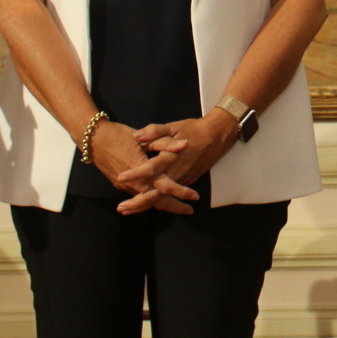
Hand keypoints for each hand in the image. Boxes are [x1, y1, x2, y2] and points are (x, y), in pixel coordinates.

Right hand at [85, 119, 189, 214]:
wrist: (94, 139)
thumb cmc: (119, 135)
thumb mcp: (143, 136)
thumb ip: (164, 143)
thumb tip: (184, 144)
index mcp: (143, 171)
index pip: (166, 186)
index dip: (181, 192)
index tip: (195, 197)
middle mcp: (135, 183)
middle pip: (157, 202)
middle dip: (174, 207)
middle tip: (190, 211)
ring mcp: (126, 187)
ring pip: (147, 202)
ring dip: (163, 206)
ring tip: (177, 209)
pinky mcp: (120, 186)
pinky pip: (138, 198)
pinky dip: (149, 203)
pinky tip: (156, 203)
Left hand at [115, 111, 239, 215]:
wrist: (216, 136)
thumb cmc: (193, 130)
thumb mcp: (173, 126)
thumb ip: (154, 131)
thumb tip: (137, 135)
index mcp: (169, 158)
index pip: (150, 168)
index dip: (136, 173)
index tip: (121, 177)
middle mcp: (175, 173)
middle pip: (156, 192)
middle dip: (138, 201)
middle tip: (121, 208)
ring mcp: (181, 180)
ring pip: (162, 197)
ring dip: (145, 205)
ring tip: (127, 211)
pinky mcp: (185, 181)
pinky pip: (169, 196)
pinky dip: (156, 202)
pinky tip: (143, 205)